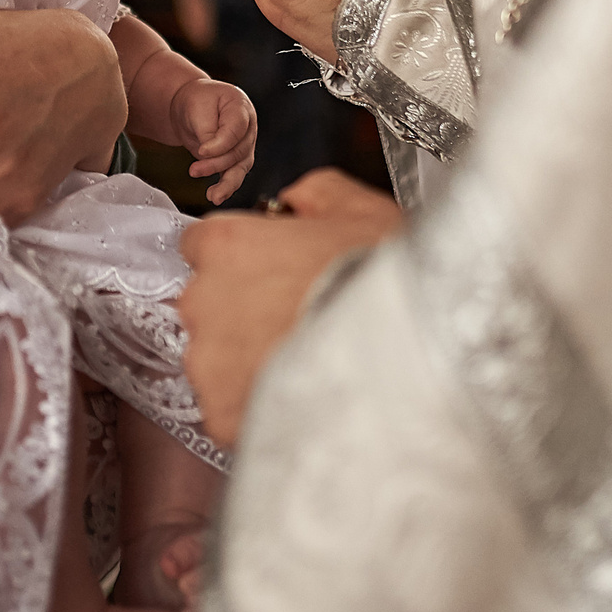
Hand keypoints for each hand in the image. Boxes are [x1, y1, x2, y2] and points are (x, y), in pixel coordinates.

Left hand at [170, 77, 257, 204]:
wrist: (190, 106)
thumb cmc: (195, 100)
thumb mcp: (197, 108)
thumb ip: (206, 132)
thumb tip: (209, 156)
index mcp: (240, 107)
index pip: (237, 129)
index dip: (220, 144)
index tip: (202, 151)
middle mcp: (248, 127)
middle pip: (238, 151)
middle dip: (216, 164)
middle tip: (194, 170)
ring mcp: (245, 144)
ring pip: (240, 168)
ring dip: (226, 183)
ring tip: (212, 195)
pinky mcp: (236, 159)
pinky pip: (234, 175)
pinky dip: (226, 188)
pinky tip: (216, 196)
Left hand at [176, 170, 400, 444]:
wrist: (410, 355)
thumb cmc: (385, 280)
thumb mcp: (359, 208)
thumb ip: (312, 194)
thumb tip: (297, 201)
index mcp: (225, 243)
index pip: (200, 245)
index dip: (240, 258)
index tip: (267, 272)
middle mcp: (203, 301)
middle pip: (206, 305)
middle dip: (241, 312)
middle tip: (295, 321)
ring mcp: (208, 363)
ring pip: (214, 361)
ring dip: (245, 362)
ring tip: (303, 365)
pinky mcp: (222, 416)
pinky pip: (229, 410)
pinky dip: (256, 408)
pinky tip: (300, 399)